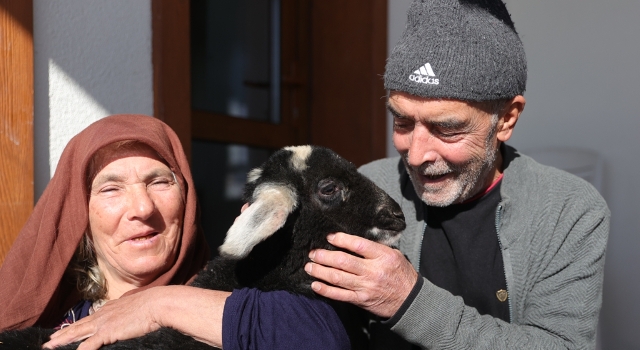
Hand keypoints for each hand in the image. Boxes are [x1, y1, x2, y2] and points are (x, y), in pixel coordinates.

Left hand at [42, 285, 227, 349]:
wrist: (161, 303)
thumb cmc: (159, 303)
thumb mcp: (144, 304)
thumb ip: (137, 308)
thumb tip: (141, 312)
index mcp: (114, 306)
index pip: (93, 317)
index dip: (80, 323)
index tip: (71, 328)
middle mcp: (106, 313)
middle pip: (80, 324)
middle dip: (64, 333)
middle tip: (50, 340)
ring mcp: (105, 322)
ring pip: (77, 333)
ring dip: (62, 340)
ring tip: (50, 346)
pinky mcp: (106, 333)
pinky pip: (87, 346)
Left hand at [304, 232, 417, 317]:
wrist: (410, 300)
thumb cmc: (400, 274)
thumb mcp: (393, 255)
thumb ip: (374, 248)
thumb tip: (350, 241)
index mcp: (382, 256)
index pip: (358, 245)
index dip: (342, 240)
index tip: (329, 237)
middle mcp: (373, 271)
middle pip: (343, 261)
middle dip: (324, 256)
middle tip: (312, 253)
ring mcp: (366, 286)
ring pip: (338, 278)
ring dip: (320, 271)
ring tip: (309, 266)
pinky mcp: (361, 299)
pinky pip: (340, 295)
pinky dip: (326, 290)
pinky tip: (315, 285)